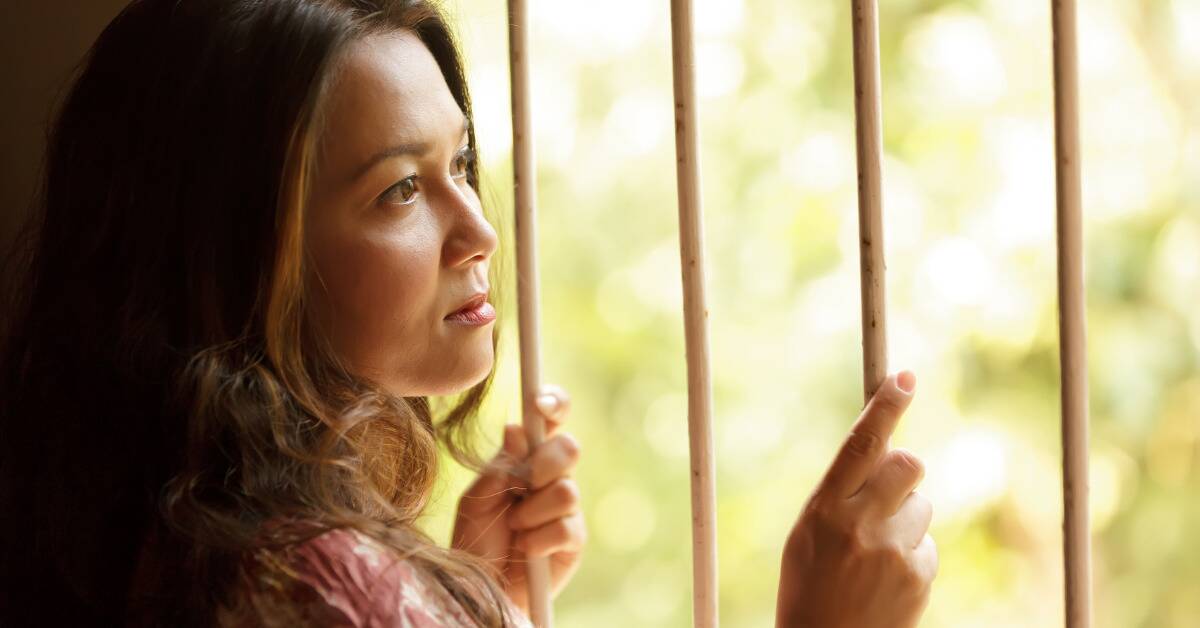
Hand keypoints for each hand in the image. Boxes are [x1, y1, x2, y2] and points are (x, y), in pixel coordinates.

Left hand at [450, 384, 585, 615]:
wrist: (482, 586)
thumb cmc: (476, 540)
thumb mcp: (477, 499)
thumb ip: (499, 466)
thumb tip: (517, 429)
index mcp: (527, 457)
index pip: (551, 420)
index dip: (554, 403)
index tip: (540, 403)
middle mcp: (552, 476)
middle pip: (569, 447)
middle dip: (543, 466)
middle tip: (521, 487)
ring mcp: (566, 507)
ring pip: (567, 490)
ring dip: (532, 513)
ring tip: (515, 528)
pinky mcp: (574, 538)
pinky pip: (565, 527)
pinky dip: (537, 540)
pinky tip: (525, 549)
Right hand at [776, 371, 936, 627]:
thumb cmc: (809, 586)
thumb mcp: (807, 534)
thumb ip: (841, 494)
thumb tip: (884, 455)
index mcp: (823, 510)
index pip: (860, 445)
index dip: (885, 407)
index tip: (904, 378)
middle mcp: (861, 527)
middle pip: (907, 465)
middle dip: (903, 469)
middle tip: (887, 489)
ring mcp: (894, 553)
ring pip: (921, 504)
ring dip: (905, 518)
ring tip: (875, 553)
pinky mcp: (920, 576)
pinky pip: (927, 543)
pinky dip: (911, 553)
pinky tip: (886, 578)